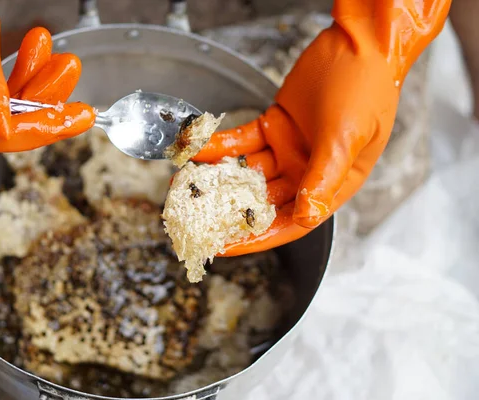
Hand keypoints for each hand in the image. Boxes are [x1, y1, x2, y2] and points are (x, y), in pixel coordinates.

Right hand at [0, 0, 95, 151]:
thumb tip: (2, 130)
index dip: (26, 132)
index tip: (60, 124)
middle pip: (3, 124)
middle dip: (46, 111)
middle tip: (81, 110)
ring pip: (13, 104)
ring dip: (43, 84)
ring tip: (66, 63)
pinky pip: (11, 85)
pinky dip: (31, 69)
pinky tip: (43, 50)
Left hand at [193, 0, 450, 255]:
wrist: (358, 43)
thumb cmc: (366, 90)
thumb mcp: (346, 139)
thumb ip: (323, 178)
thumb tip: (306, 216)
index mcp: (332, 185)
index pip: (291, 222)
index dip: (257, 237)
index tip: (224, 246)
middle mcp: (307, 172)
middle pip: (262, 201)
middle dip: (227, 209)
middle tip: (194, 217)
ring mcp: (287, 150)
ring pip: (246, 172)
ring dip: (217, 177)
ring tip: (185, 182)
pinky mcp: (273, 126)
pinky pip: (241, 142)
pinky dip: (219, 147)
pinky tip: (196, 150)